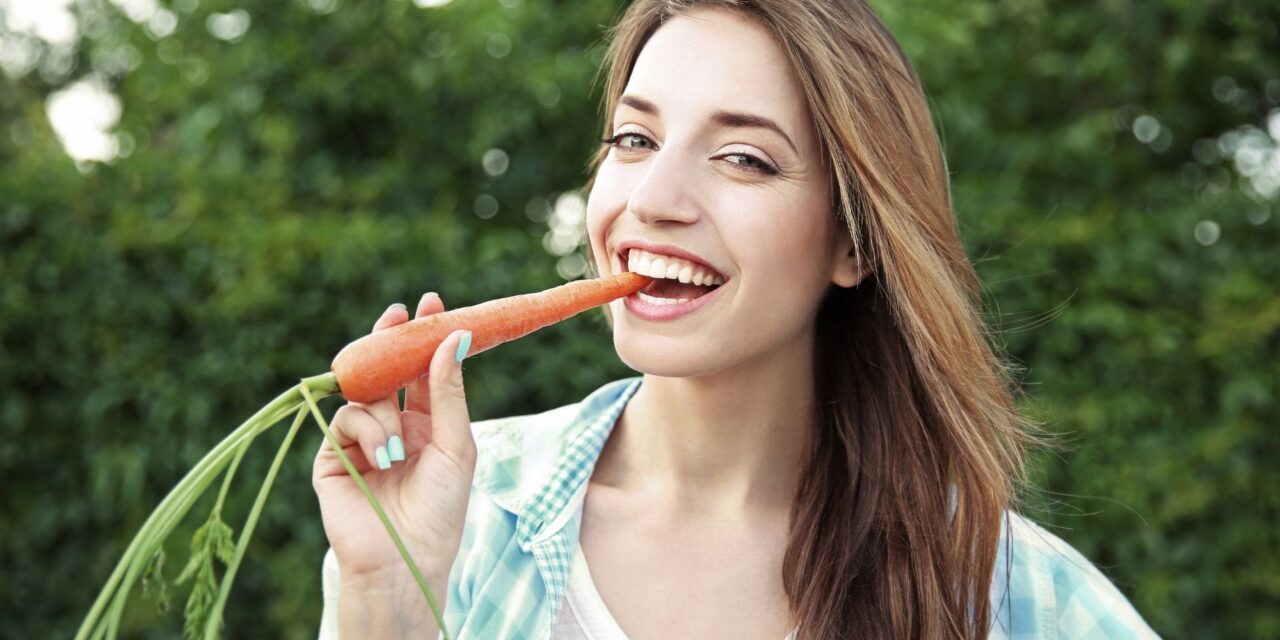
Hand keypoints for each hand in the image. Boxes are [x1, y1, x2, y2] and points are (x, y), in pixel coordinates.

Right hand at [313, 292, 475, 588]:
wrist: (406, 557)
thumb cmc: (441, 509)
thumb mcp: (457, 444)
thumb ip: (449, 391)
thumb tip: (454, 337)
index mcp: (427, 423)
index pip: (422, 370)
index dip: (424, 337)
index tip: (431, 302)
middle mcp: (393, 426)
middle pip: (386, 371)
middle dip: (390, 340)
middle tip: (398, 314)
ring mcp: (360, 439)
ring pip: (365, 393)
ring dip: (384, 412)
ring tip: (398, 450)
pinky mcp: (334, 455)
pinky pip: (345, 418)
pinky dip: (366, 430)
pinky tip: (383, 457)